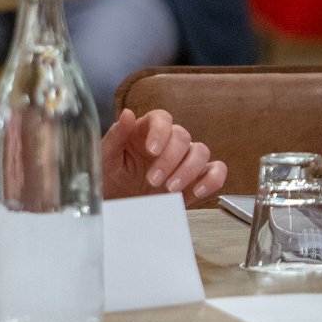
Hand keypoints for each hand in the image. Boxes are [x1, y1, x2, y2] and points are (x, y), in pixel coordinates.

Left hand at [101, 108, 223, 204]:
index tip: (151, 151)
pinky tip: (196, 192)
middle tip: (152, 181)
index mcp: (145, 130)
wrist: (118, 207)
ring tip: (169, 190)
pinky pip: (216, 172)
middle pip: (182, 136)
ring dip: (188, 170)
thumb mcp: (105, 158)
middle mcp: (168, 141)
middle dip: (169, 159)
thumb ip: (116, 136)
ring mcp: (185, 160)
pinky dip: (212, 180)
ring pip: (201, 152)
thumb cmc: (109, 178)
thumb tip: (128, 113)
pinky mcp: (198, 179)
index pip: (162, 118)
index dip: (160, 131)